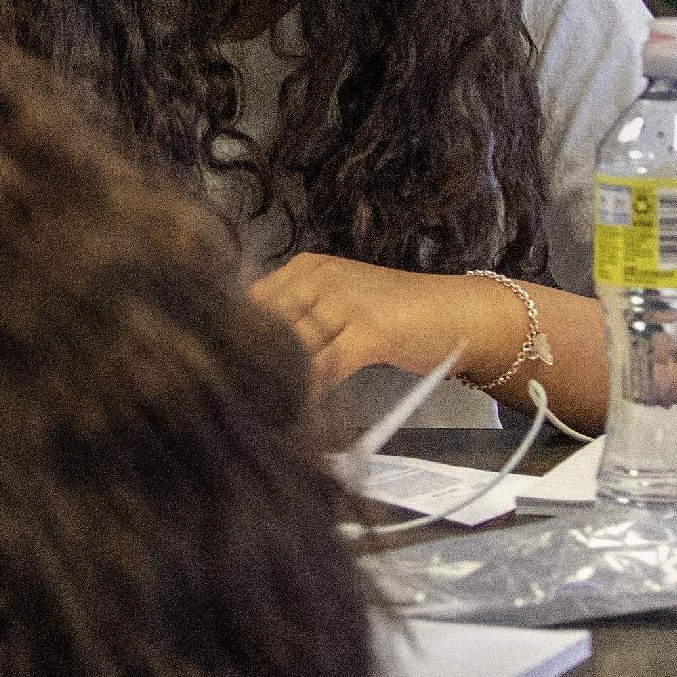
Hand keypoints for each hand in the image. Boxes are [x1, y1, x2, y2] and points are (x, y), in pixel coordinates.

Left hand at [247, 254, 501, 398]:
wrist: (458, 314)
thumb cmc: (397, 314)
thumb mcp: (339, 303)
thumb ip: (299, 318)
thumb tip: (249, 350)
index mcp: (306, 267)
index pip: (251, 300)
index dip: (232, 336)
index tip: (218, 368)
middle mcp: (320, 277)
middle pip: (264, 323)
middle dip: (247, 360)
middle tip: (228, 396)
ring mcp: (346, 301)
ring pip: (292, 346)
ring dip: (275, 379)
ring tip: (258, 407)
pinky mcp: (370, 330)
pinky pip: (326, 366)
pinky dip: (310, 390)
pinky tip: (298, 409)